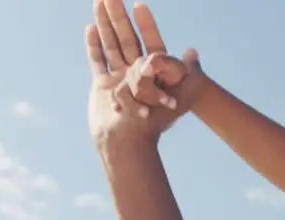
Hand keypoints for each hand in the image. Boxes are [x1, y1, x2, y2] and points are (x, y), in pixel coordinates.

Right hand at [86, 1, 200, 147]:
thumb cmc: (156, 124)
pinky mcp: (103, 84)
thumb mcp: (180, 97)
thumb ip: (186, 73)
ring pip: (110, 43)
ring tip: (99, 2)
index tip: (139, 3)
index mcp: (154, 71)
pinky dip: (94, 45)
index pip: (149, 40)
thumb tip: (193, 52)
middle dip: (118, 15)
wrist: (130, 141)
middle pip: (125, 37)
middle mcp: (135, 70)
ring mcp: (118, 76)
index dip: (145, 23)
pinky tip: (90, 28)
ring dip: (105, 23)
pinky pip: (98, 60)